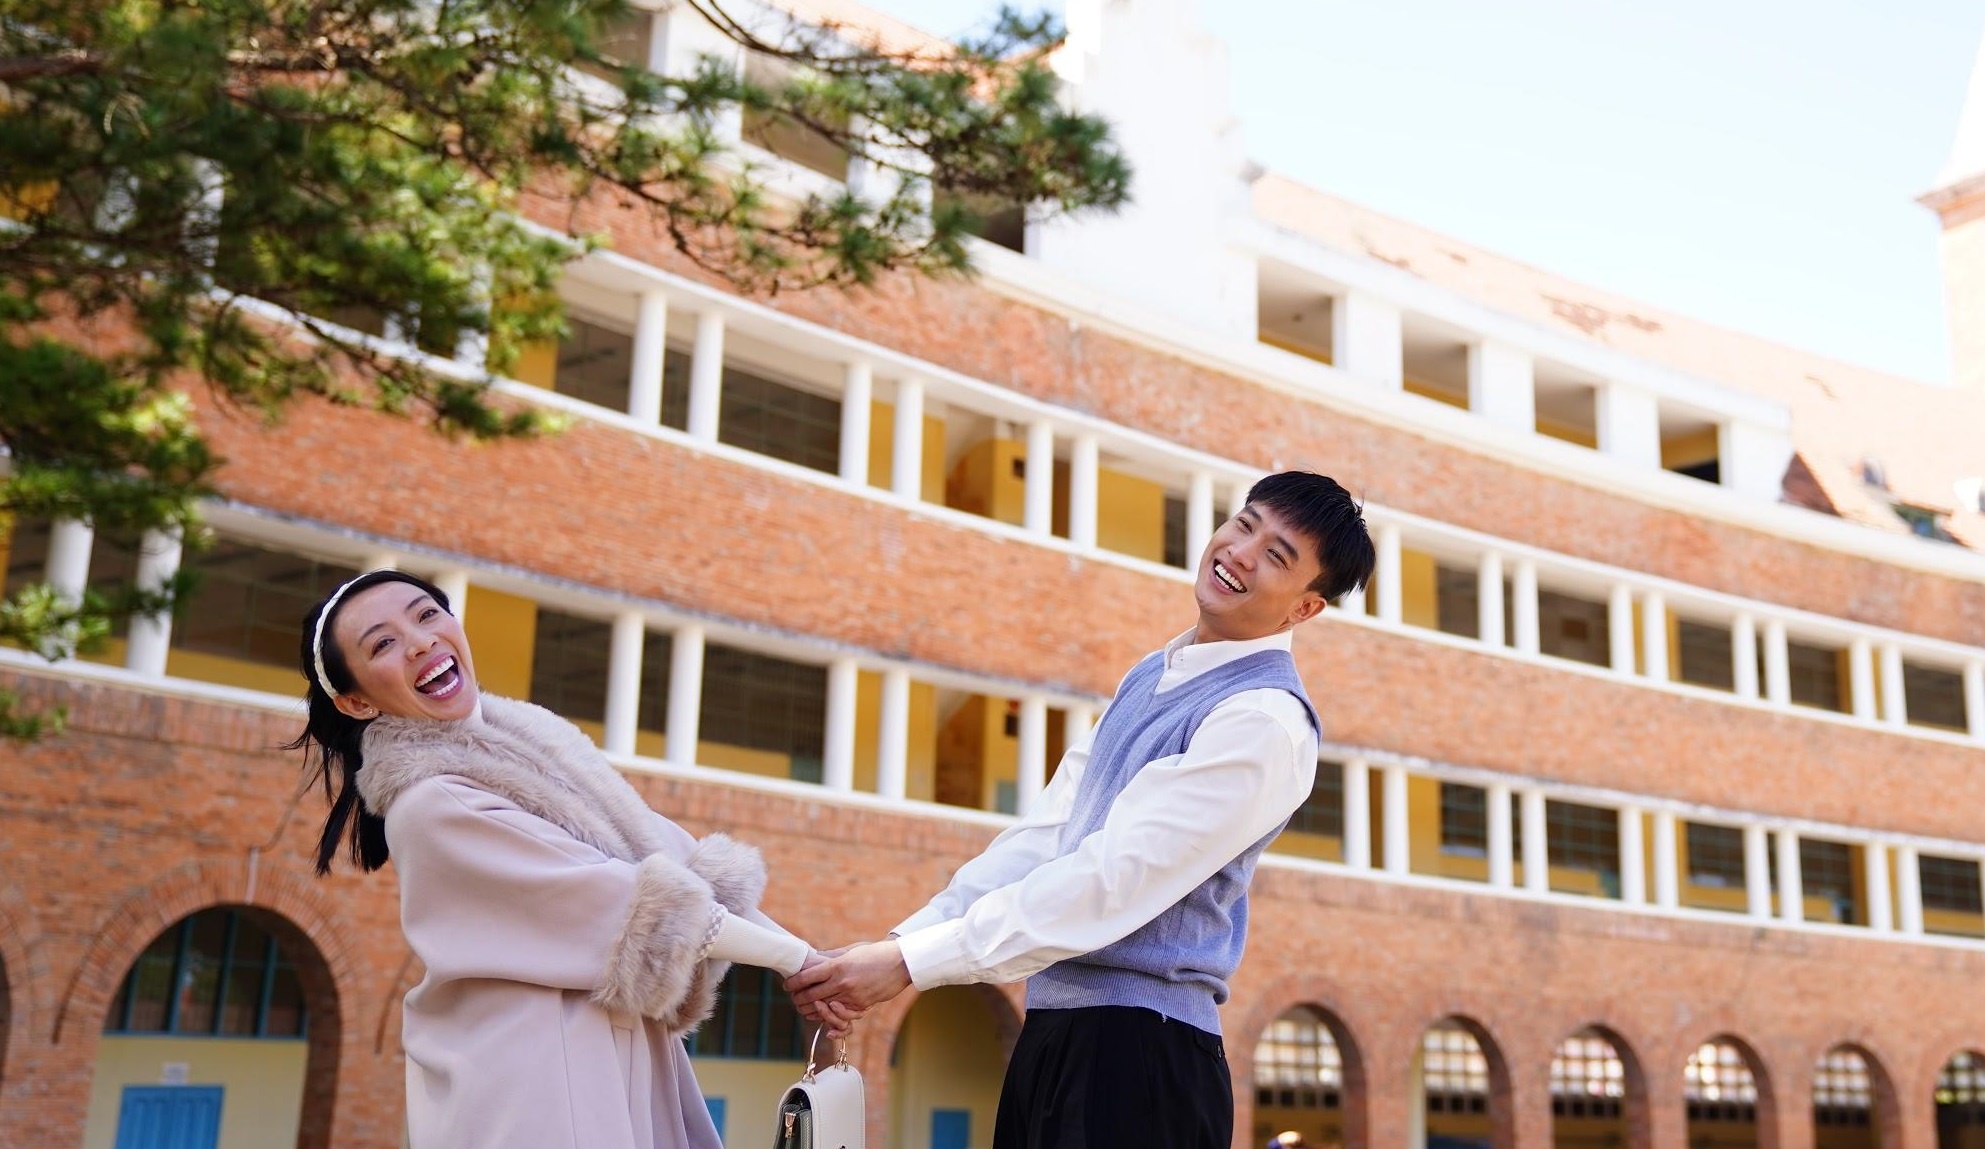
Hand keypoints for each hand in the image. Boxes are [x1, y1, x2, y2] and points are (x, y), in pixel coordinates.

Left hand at [785, 940, 912, 1014]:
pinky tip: (822, 1014)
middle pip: (812, 995)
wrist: (901, 963)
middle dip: (799, 998)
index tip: (787, 985)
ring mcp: (851, 996)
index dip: (794, 982)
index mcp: (837, 965)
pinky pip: (841, 1015)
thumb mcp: (852, 950)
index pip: (807, 977)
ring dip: (811, 1009)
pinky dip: (830, 1016)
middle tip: (793, 998)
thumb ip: (833, 957)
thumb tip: (816, 960)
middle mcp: (842, 982)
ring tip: (804, 1007)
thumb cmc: (876, 953)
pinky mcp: (862, 1005)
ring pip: (824, 1008)